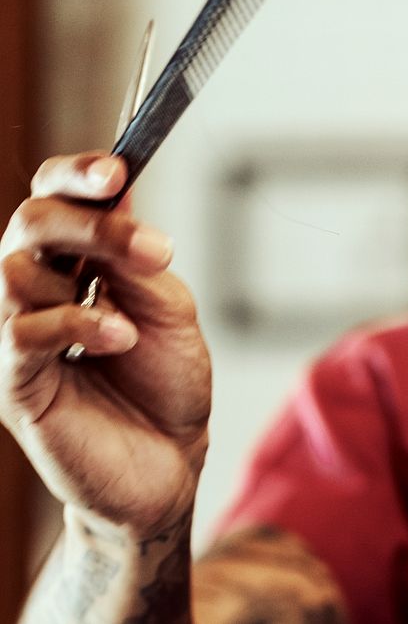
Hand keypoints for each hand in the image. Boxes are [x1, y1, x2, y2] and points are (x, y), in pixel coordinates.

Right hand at [0, 152, 210, 533]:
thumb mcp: (168, 310)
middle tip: (149, 246)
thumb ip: (138, 259)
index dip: (75, 176)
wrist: (170, 461)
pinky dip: (78, 324)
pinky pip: (20, 332)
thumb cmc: (166, 385)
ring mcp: (17, 336)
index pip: (53, 201)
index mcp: (74, 267)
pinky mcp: (13, 382)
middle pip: (29, 223)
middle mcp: (36, 293)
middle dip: (89, 222)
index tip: (116, 170)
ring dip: (88, 277)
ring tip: (138, 317)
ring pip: (13, 270)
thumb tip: (121, 193)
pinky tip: (119, 338)